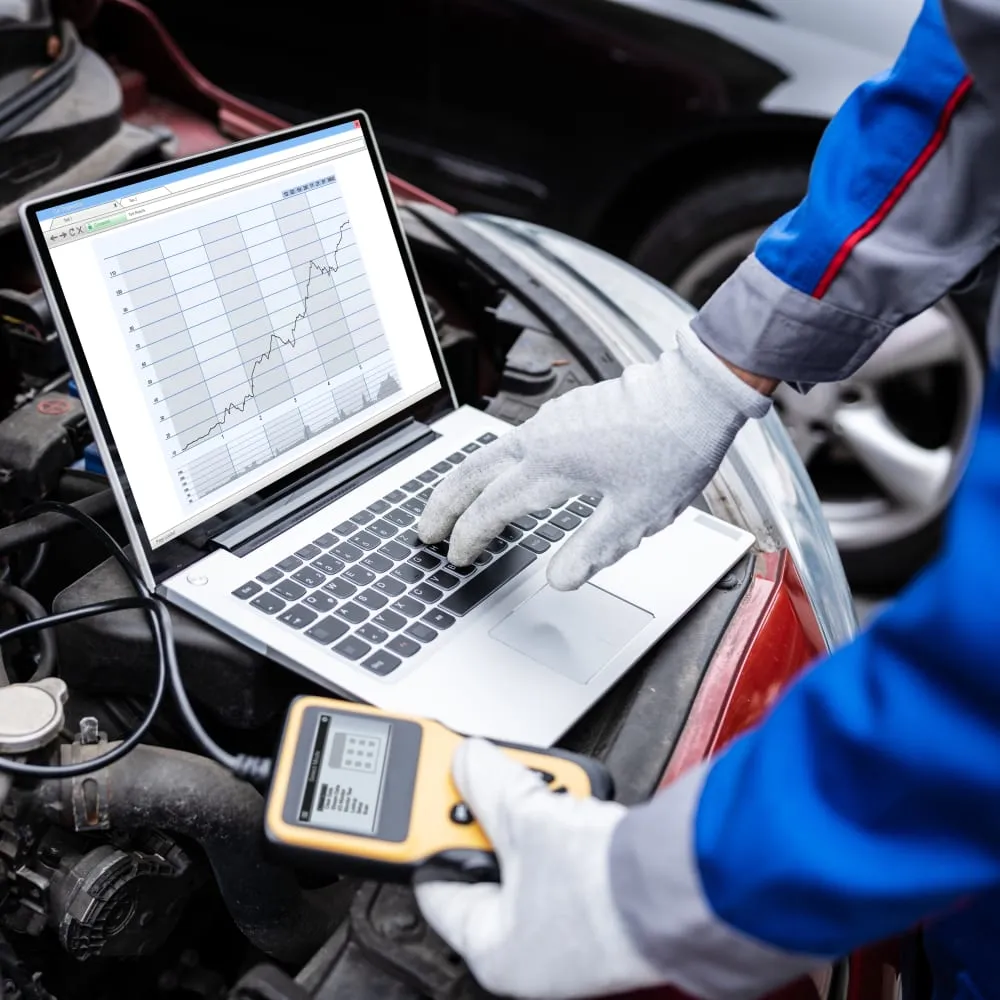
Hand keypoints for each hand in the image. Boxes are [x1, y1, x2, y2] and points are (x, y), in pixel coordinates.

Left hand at [414, 739, 663, 998]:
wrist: (686, 887)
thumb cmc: (606, 892)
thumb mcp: (525, 821)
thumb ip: (486, 783)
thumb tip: (466, 757)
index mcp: (492, 948)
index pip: (435, 882)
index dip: (427, 834)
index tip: (425, 797)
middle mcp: (528, 946)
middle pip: (484, 859)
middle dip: (488, 813)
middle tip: (486, 777)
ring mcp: (568, 925)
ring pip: (529, 852)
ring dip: (532, 812)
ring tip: (540, 788)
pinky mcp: (602, 901)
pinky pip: (565, 853)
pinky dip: (565, 823)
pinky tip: (571, 801)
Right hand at [419, 325, 769, 589]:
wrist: (697, 394)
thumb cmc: (673, 449)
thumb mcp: (635, 516)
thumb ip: (590, 550)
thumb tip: (558, 578)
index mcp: (550, 466)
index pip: (492, 508)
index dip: (470, 536)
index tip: (457, 556)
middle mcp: (541, 439)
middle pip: (473, 472)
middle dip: (443, 503)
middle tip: (425, 529)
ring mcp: (552, 421)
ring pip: (489, 452)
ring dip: (464, 480)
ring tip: (451, 503)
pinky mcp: (567, 412)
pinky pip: (512, 440)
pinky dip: (492, 464)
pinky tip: (500, 474)